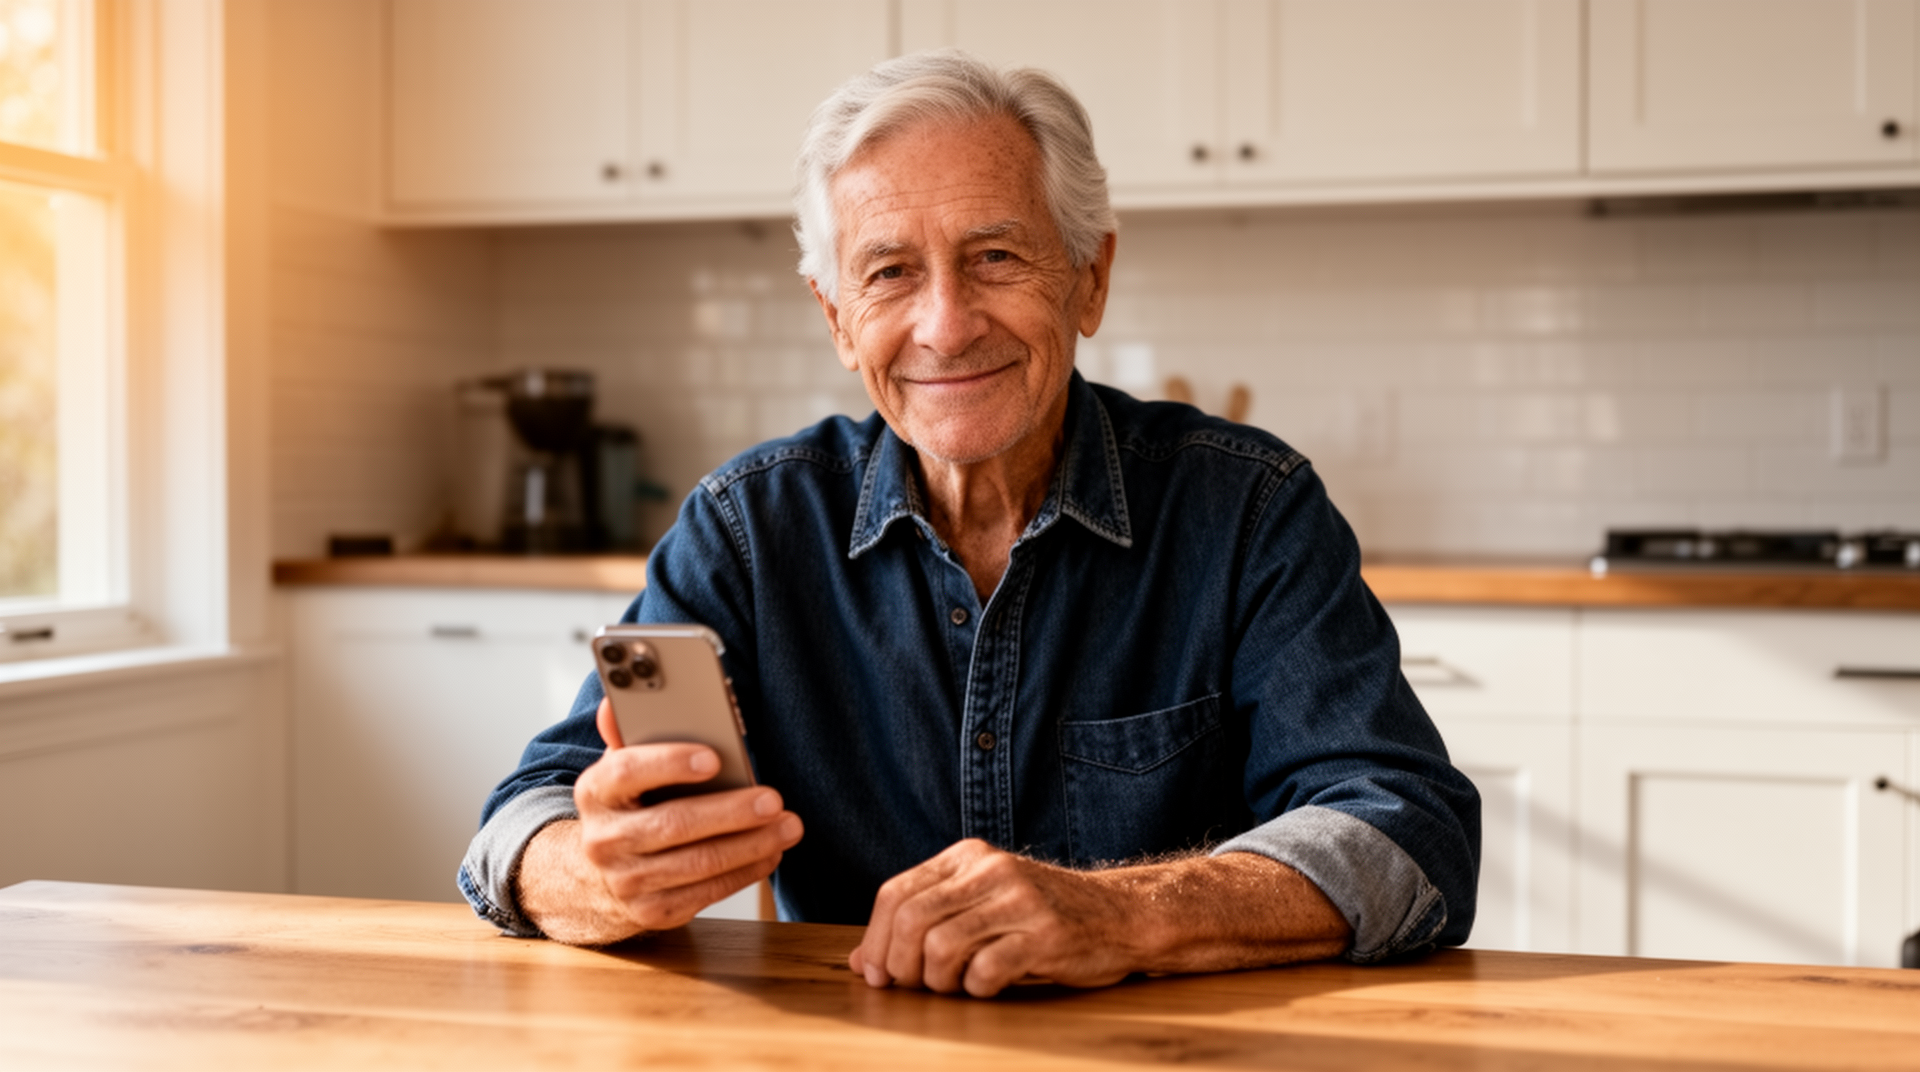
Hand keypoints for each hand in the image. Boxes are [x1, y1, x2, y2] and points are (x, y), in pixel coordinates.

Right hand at [515, 698, 801, 944]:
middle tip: (774, 799)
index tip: (715, 758)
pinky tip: (770, 853)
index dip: (671, 763)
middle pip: (673, 824)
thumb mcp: (622, 768)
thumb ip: (629, 732)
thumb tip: (615, 701)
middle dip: (731, 812)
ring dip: (749, 845)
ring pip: (696, 863)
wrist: (596, 875)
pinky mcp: (651, 912)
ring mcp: (626, 881)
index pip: (628, 771)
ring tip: (788, 826)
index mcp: (596, 792)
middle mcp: (604, 840)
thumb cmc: (629, 806)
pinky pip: (705, 893)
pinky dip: (744, 872)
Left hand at [849, 839, 1139, 997]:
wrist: (1121, 915)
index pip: (896, 893)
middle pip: (911, 920)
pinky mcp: (1045, 935)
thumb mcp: (980, 904)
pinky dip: (975, 989)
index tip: (876, 973)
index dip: (875, 940)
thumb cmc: (1041, 915)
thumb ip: (923, 923)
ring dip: (936, 981)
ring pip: (941, 946)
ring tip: (953, 987)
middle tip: (910, 988)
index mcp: (967, 857)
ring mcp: (1019, 901)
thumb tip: (860, 962)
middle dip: (899, 965)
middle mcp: (990, 870)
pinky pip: (985, 970)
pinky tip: (987, 987)